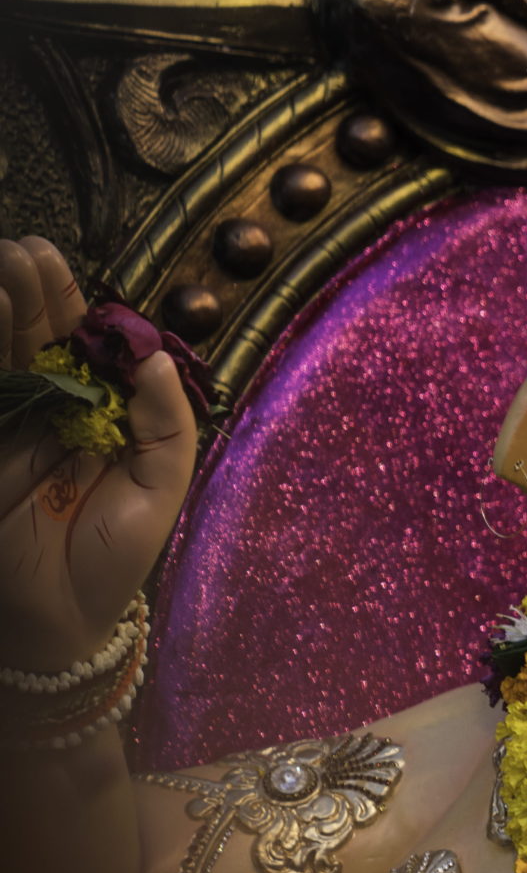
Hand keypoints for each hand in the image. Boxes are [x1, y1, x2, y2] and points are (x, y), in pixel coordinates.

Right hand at [0, 236, 198, 671]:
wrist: (61, 621)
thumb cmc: (113, 560)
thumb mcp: (161, 488)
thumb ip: (165, 421)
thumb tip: (156, 355)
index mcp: (92, 414)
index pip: (79, 344)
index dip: (68, 303)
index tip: (56, 262)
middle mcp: (43, 411)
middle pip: (32, 336)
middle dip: (27, 291)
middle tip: (23, 251)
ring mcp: (4, 426)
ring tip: (3, 265)